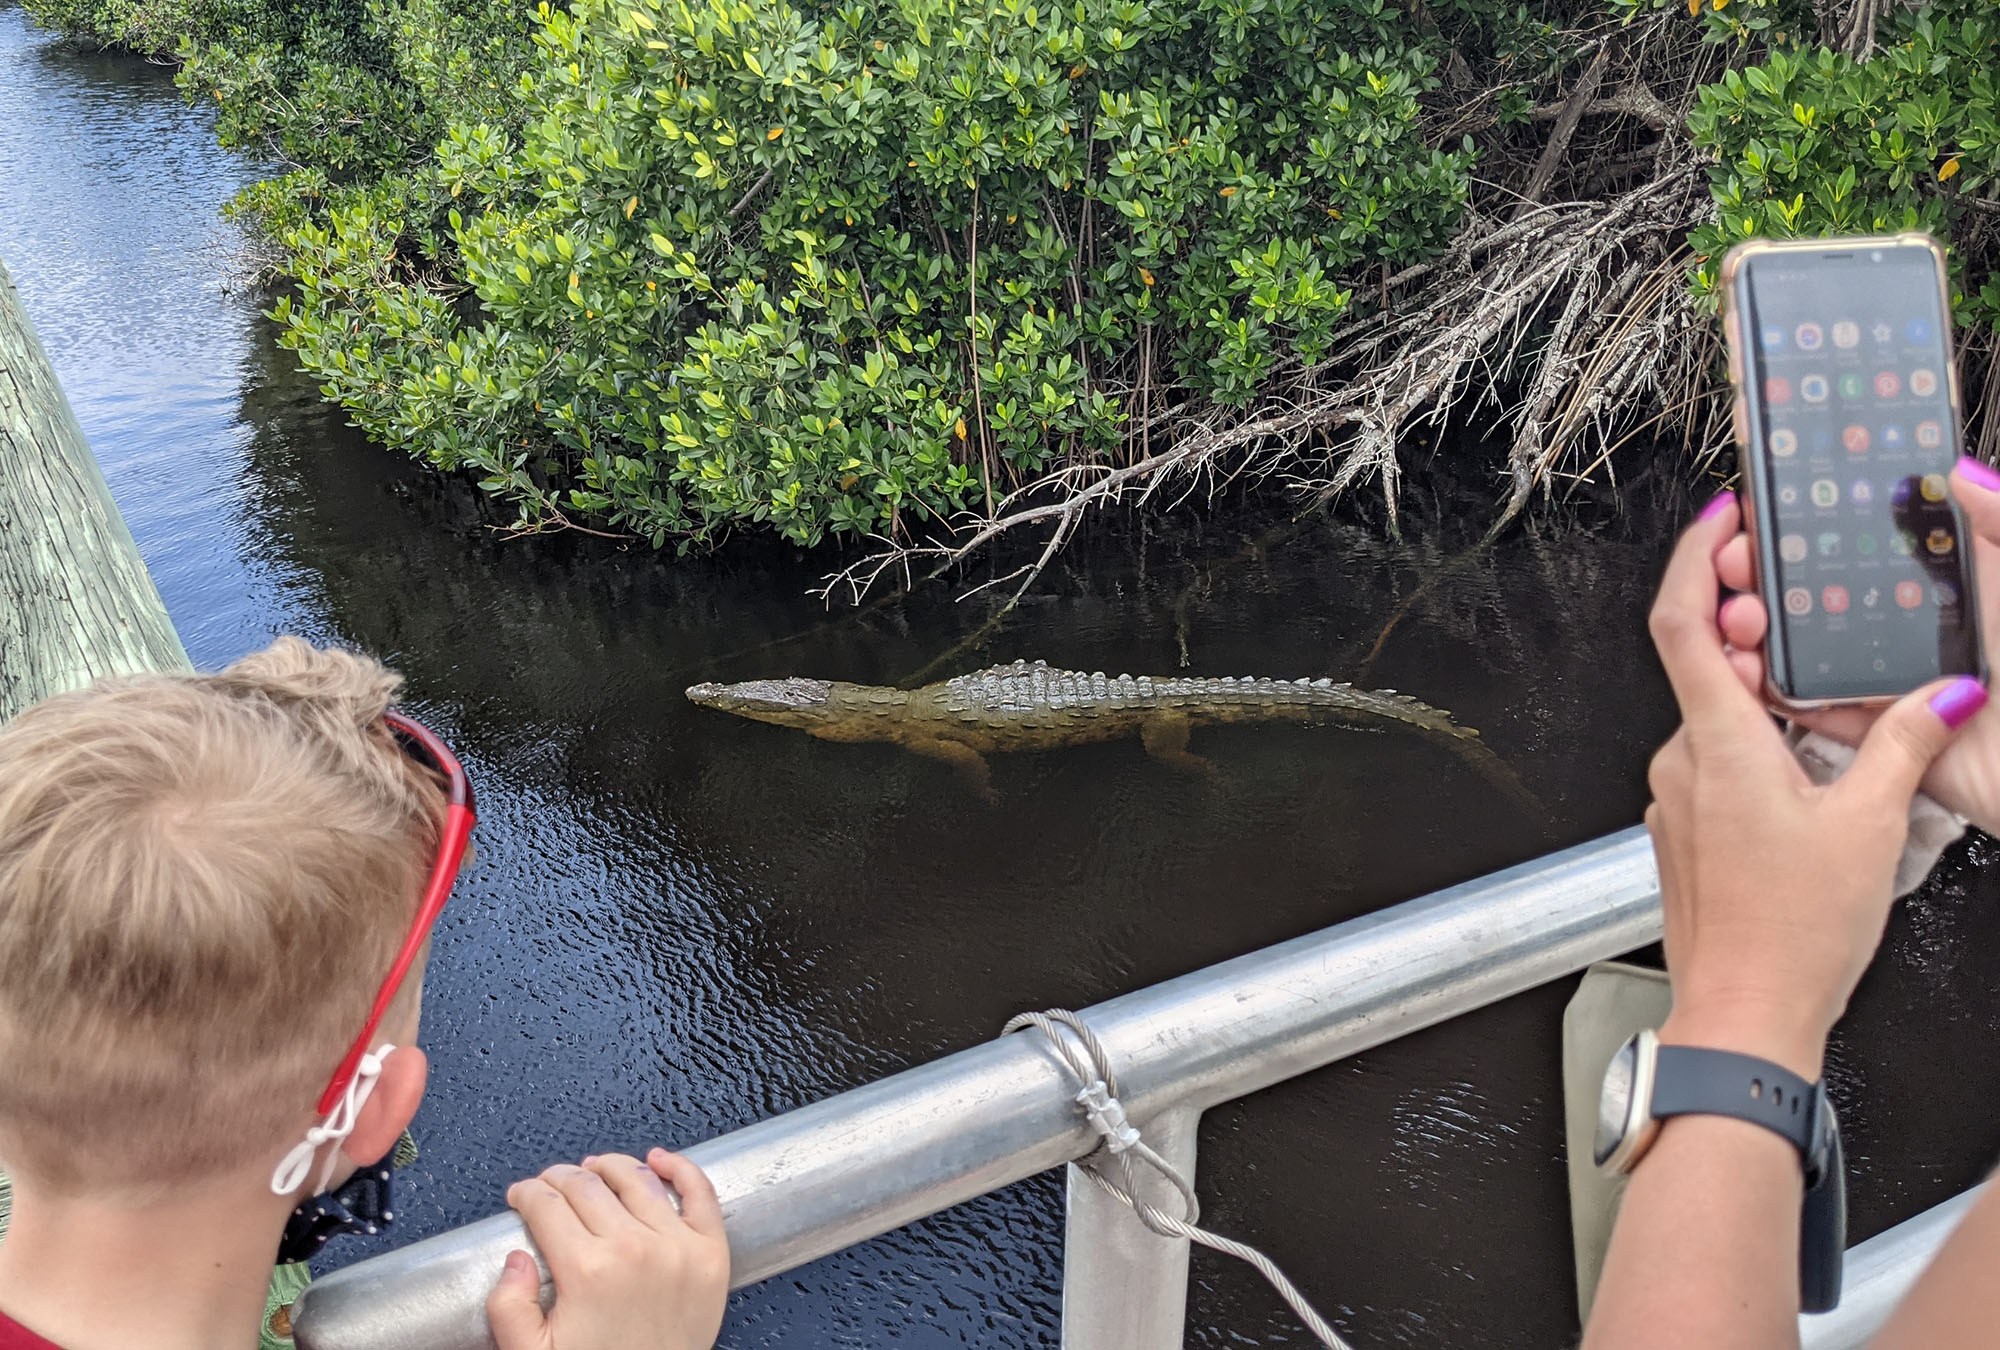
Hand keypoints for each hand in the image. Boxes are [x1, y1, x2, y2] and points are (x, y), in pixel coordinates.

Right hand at [488, 1149, 729, 1349]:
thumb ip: (509, 1306)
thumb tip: (515, 1258)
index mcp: (587, 1271)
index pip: (547, 1206)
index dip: (528, 1193)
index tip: (522, 1195)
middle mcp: (634, 1249)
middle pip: (587, 1186)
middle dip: (559, 1178)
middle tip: (550, 1183)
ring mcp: (677, 1247)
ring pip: (637, 1179)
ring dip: (609, 1166)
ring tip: (594, 1169)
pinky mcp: (711, 1253)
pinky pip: (699, 1193)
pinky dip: (681, 1167)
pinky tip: (660, 1159)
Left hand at [1646, 496, 1983, 1077]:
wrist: (1742, 1016)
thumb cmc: (1791, 935)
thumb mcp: (1870, 825)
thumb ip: (1904, 745)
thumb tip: (1947, 695)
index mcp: (1716, 743)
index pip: (1680, 621)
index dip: (1695, 557)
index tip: (1723, 519)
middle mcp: (1681, 760)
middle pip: (1701, 660)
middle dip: (1743, 618)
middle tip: (1788, 597)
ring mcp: (1676, 795)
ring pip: (1711, 711)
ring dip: (1755, 682)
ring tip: (1817, 681)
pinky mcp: (1685, 826)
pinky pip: (1713, 756)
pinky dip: (1752, 733)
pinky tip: (1803, 753)